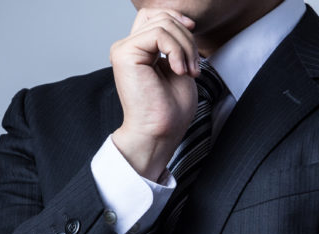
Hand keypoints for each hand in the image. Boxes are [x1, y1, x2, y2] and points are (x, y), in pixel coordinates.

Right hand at [110, 8, 200, 179]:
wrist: (159, 133)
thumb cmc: (170, 110)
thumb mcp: (179, 67)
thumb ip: (176, 43)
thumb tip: (184, 21)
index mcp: (139, 51)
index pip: (155, 15)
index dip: (177, 18)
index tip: (194, 36)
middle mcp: (128, 48)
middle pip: (162, 17)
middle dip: (187, 38)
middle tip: (194, 67)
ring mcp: (124, 50)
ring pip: (163, 23)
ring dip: (185, 47)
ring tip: (189, 71)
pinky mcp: (125, 54)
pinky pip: (159, 34)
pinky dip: (176, 50)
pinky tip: (179, 70)